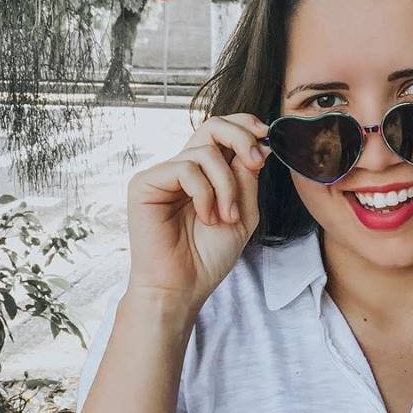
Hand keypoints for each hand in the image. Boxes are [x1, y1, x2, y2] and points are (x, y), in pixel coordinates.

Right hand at [124, 112, 271, 313]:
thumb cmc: (209, 256)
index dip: (244, 126)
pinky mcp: (145, 183)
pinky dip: (205, 194)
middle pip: (212, 126)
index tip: (267, 135)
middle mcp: (183, 168)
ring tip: (226, 217)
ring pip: (205, 153)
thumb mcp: (243, 213)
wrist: (184, 286)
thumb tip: (260, 145)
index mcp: (205, 174)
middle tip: (257, 163)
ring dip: (226, 186)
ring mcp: (163, 174)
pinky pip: (185, 169)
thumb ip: (247, 177)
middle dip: (241, 139)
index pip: (222, 133)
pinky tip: (205, 217)